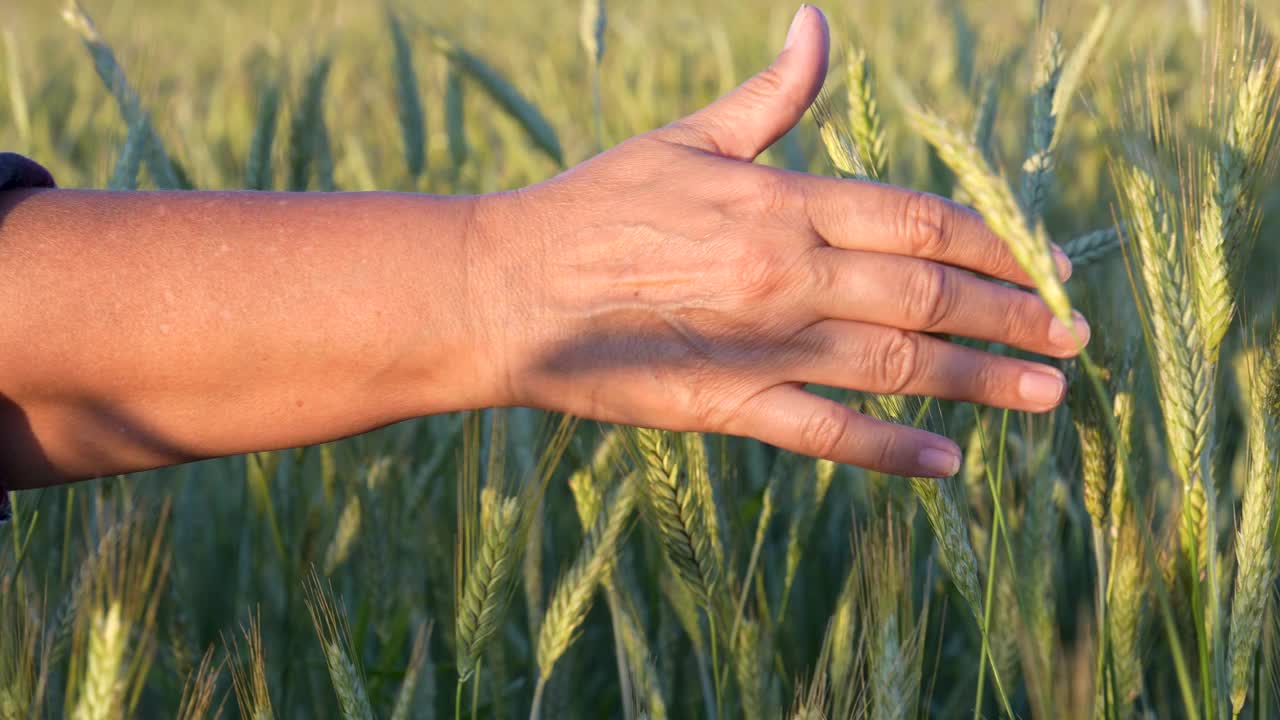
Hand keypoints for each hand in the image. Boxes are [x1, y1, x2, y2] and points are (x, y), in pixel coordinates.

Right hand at [471, 5, 1087, 477]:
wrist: (506, 289)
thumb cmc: (593, 205)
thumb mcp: (686, 138)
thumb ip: (771, 96)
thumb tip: (817, 23)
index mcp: (784, 203)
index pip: (921, 219)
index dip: (996, 242)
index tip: (1042, 263)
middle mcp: (789, 275)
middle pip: (929, 292)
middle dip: (1012, 313)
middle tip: (1074, 335)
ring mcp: (762, 345)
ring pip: (897, 364)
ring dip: (981, 379)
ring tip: (1047, 394)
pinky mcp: (727, 405)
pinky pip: (824, 433)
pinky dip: (889, 450)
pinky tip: (948, 466)